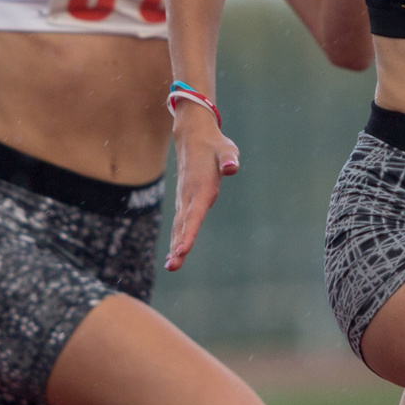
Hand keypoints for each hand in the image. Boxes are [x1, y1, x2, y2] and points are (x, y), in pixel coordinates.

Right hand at [164, 107, 239, 271]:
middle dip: (179, 246)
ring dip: (175, 246)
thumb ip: (229, 159)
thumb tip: (232, 168)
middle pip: (183, 225)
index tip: (183, 250)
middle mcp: (190, 197)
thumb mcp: (227, 150)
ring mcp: (184, 199)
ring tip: (172, 267)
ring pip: (179, 226)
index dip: (190, 233)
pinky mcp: (184, 201)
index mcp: (201, 188)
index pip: (195, 214)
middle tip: (174, 266)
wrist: (193, 137)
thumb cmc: (215, 146)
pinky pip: (179, 223)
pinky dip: (177, 238)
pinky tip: (175, 254)